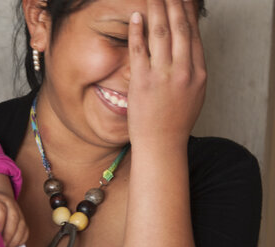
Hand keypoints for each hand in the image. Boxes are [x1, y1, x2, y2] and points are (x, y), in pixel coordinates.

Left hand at [0, 190, 28, 246]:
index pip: (1, 212)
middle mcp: (11, 205)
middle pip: (14, 219)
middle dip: (8, 235)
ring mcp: (19, 213)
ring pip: (22, 227)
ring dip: (14, 240)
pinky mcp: (23, 221)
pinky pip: (25, 232)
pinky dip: (19, 241)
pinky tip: (10, 246)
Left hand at [127, 0, 205, 148]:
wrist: (162, 144)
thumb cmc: (175, 122)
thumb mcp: (194, 93)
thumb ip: (192, 70)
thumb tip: (188, 48)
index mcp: (199, 72)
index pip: (194, 34)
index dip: (187, 12)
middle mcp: (184, 71)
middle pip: (179, 28)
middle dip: (173, 3)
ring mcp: (163, 76)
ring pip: (160, 34)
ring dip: (156, 9)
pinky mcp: (142, 82)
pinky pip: (139, 50)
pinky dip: (137, 31)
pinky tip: (136, 17)